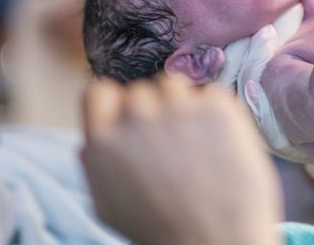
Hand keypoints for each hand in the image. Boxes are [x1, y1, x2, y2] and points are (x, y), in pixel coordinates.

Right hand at [81, 76, 281, 244]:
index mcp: (103, 140)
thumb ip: (96, 163)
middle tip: (172, 146)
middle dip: (153, 112)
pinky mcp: (216, 109)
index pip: (98, 92)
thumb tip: (94, 138)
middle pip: (141, 90)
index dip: (115, 104)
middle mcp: (137, 117)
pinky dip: (216, 114)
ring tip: (196, 146)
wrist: (215, 244)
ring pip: (175, 86)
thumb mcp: (107, 204)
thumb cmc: (161, 231)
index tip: (131, 119)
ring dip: (182, 106)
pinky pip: (211, 95)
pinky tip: (218, 146)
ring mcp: (178, 109)